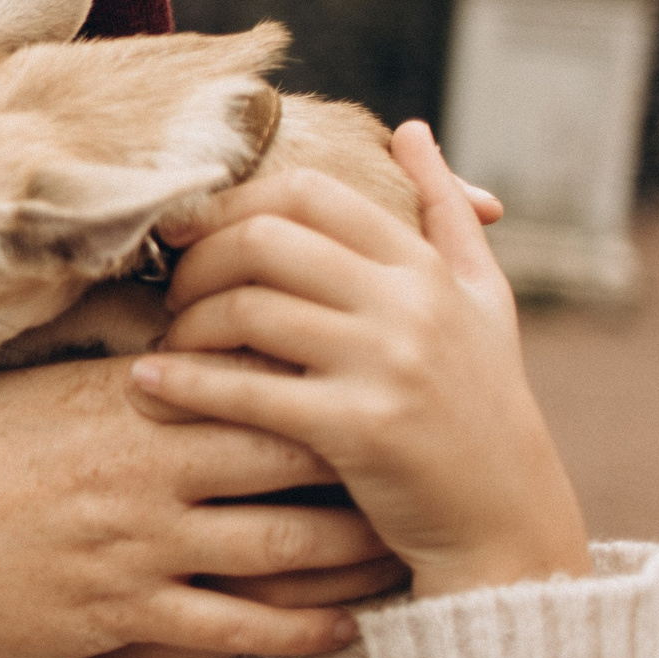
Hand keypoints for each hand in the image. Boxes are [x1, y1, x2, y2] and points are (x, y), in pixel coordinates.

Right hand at [0, 356, 394, 657]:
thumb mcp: (44, 388)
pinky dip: (301, 628)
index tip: (378, 375)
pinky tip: (345, 623)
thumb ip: (128, 365)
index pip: (256, 378)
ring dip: (353, 551)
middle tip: (424, 459)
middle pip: (290, 457)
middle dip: (366, 460)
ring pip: (281, 549)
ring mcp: (140, 546)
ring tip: (405, 544)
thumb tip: (194, 326)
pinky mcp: (126, 615)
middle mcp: (146, 469)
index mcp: (128, 401)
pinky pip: (238, 628)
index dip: (327, 378)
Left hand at [130, 122, 590, 597]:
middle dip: (198, 260)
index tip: (190, 233)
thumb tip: (412, 131)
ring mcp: (389, 364)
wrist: (510, 525)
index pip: (310, 193)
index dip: (234, 203)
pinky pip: (248, 390)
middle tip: (168, 289)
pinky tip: (148, 383)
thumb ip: (444, 211)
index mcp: (427, 266)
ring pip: (248, 309)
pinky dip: (184, 383)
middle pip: (266, 240)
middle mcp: (412, 303)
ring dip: (186, 323)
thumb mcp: (481, 300)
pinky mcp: (362, 430)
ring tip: (166, 341)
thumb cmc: (482, 406)